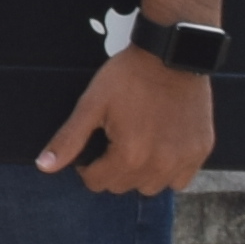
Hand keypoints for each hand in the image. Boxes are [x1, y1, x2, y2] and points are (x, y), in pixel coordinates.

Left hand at [40, 44, 217, 196]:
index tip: (93, 144)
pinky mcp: (201, 152)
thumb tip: (43, 167)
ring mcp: (184, 160)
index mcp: (129, 156)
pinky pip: (180, 180)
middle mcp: (160, 165)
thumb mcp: (92, 104)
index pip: (96, 183)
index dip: (87, 165)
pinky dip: (167, 171)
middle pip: (123, 187)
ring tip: (137, 144)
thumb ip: (69, 139)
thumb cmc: (128, 77)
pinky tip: (160, 147)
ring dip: (140, 174)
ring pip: (151, 187)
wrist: (171, 56)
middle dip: (111, 169)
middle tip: (114, 139)